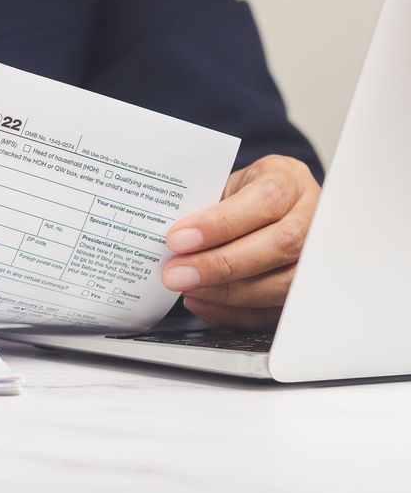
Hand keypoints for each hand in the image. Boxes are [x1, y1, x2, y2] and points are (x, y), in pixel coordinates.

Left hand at [161, 155, 319, 329]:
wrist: (268, 204)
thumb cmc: (243, 193)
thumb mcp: (224, 184)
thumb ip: (205, 208)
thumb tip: (173, 242)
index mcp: (289, 179)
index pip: (265, 200)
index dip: (221, 223)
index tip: (178, 239)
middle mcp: (313, 216)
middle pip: (280, 245)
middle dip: (220, 265)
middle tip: (176, 274)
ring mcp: (318, 256)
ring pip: (283, 283)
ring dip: (228, 292)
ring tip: (188, 289)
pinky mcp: (307, 290)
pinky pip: (277, 311)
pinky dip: (235, 313)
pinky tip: (204, 303)